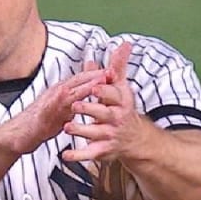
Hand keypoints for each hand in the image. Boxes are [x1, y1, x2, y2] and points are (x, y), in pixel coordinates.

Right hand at [3, 68, 108, 154]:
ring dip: (86, 84)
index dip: (98, 74)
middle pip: (78, 80)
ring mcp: (50, 102)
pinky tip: (79, 102)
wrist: (20, 134)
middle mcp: (57, 92)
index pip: (83, 78)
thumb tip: (90, 91)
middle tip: (113, 71)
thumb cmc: (42, 121)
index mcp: (62, 90)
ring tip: (101, 82)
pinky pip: (58, 107)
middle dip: (96, 75)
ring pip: (70, 90)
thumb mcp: (64, 108)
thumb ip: (76, 98)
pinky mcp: (44, 114)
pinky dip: (69, 102)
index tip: (115, 70)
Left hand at [62, 42, 143, 161]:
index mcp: (122, 102)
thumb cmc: (123, 109)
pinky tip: (66, 155)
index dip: (105, 91)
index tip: (95, 86)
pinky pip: (91, 153)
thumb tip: (124, 44)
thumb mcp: (122, 88)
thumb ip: (118, 67)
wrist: (133, 138)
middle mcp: (118, 119)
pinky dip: (78, 155)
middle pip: (106, 114)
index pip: (115, 95)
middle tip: (76, 105)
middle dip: (92, 110)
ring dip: (82, 131)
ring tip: (67, 127)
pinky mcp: (104, 150)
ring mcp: (111, 135)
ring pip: (96, 134)